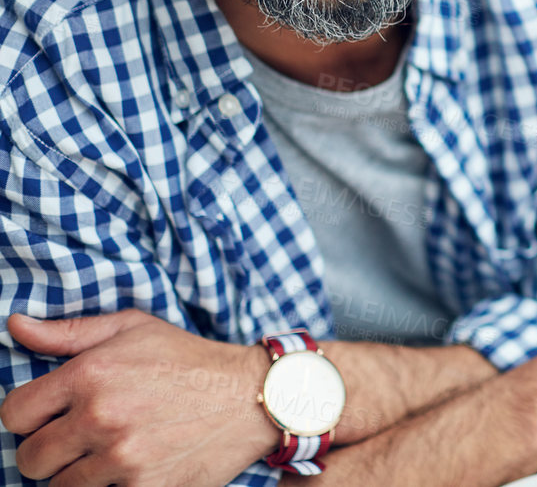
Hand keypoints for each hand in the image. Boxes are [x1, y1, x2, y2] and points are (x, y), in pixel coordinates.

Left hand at [0, 309, 278, 485]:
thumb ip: (70, 332)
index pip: (14, 414)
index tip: (51, 416)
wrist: (253, 396)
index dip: (28, 417)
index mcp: (91, 374)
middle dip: (49, 450)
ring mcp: (122, 458)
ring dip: (76, 474)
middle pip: (30, 458)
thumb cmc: (189, 359)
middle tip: (79, 439)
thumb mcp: (134, 329)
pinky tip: (128, 468)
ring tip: (105, 454)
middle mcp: (101, 417)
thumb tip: (15, 325)